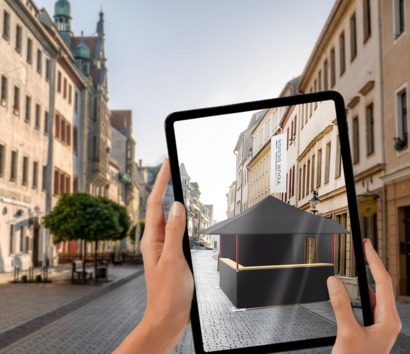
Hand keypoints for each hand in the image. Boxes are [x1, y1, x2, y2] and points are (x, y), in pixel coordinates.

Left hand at [114, 159, 193, 353]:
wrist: (168, 318)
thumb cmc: (168, 294)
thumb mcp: (173, 259)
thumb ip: (174, 231)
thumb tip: (176, 206)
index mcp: (152, 240)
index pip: (155, 204)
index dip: (161, 182)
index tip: (167, 165)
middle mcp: (155, 241)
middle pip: (159, 207)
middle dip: (164, 186)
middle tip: (171, 168)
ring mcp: (163, 247)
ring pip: (168, 218)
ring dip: (172, 200)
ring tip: (176, 185)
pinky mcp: (172, 255)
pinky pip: (175, 231)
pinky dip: (181, 218)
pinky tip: (184, 217)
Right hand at [327, 239, 400, 353]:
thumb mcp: (347, 333)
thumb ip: (340, 305)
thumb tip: (334, 281)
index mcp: (388, 320)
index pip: (383, 281)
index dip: (374, 261)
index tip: (367, 245)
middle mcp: (386, 321)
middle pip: (378, 286)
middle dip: (367, 268)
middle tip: (359, 252)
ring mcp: (378, 325)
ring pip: (369, 296)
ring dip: (358, 284)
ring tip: (348, 273)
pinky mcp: (368, 329)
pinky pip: (362, 306)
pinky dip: (353, 297)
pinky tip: (343, 296)